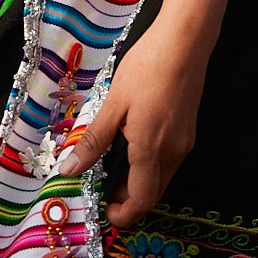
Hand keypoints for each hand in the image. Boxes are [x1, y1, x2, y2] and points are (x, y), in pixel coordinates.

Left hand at [54, 16, 207, 226]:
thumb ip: (93, 141)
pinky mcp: (188, 132)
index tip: (104, 210)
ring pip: (161, 178)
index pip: (141, 200)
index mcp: (151, 149)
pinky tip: (132, 145)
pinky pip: (168, 162)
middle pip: (152, 194)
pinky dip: (149, 166)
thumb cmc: (146, 68)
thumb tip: (69, 169)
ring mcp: (184, 143)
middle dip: (127, 199)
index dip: (123, 215)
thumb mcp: (113, 104)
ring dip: (138, 182)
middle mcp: (173, 153)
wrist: (184, 42)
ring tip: (112, 163)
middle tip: (102, 186)